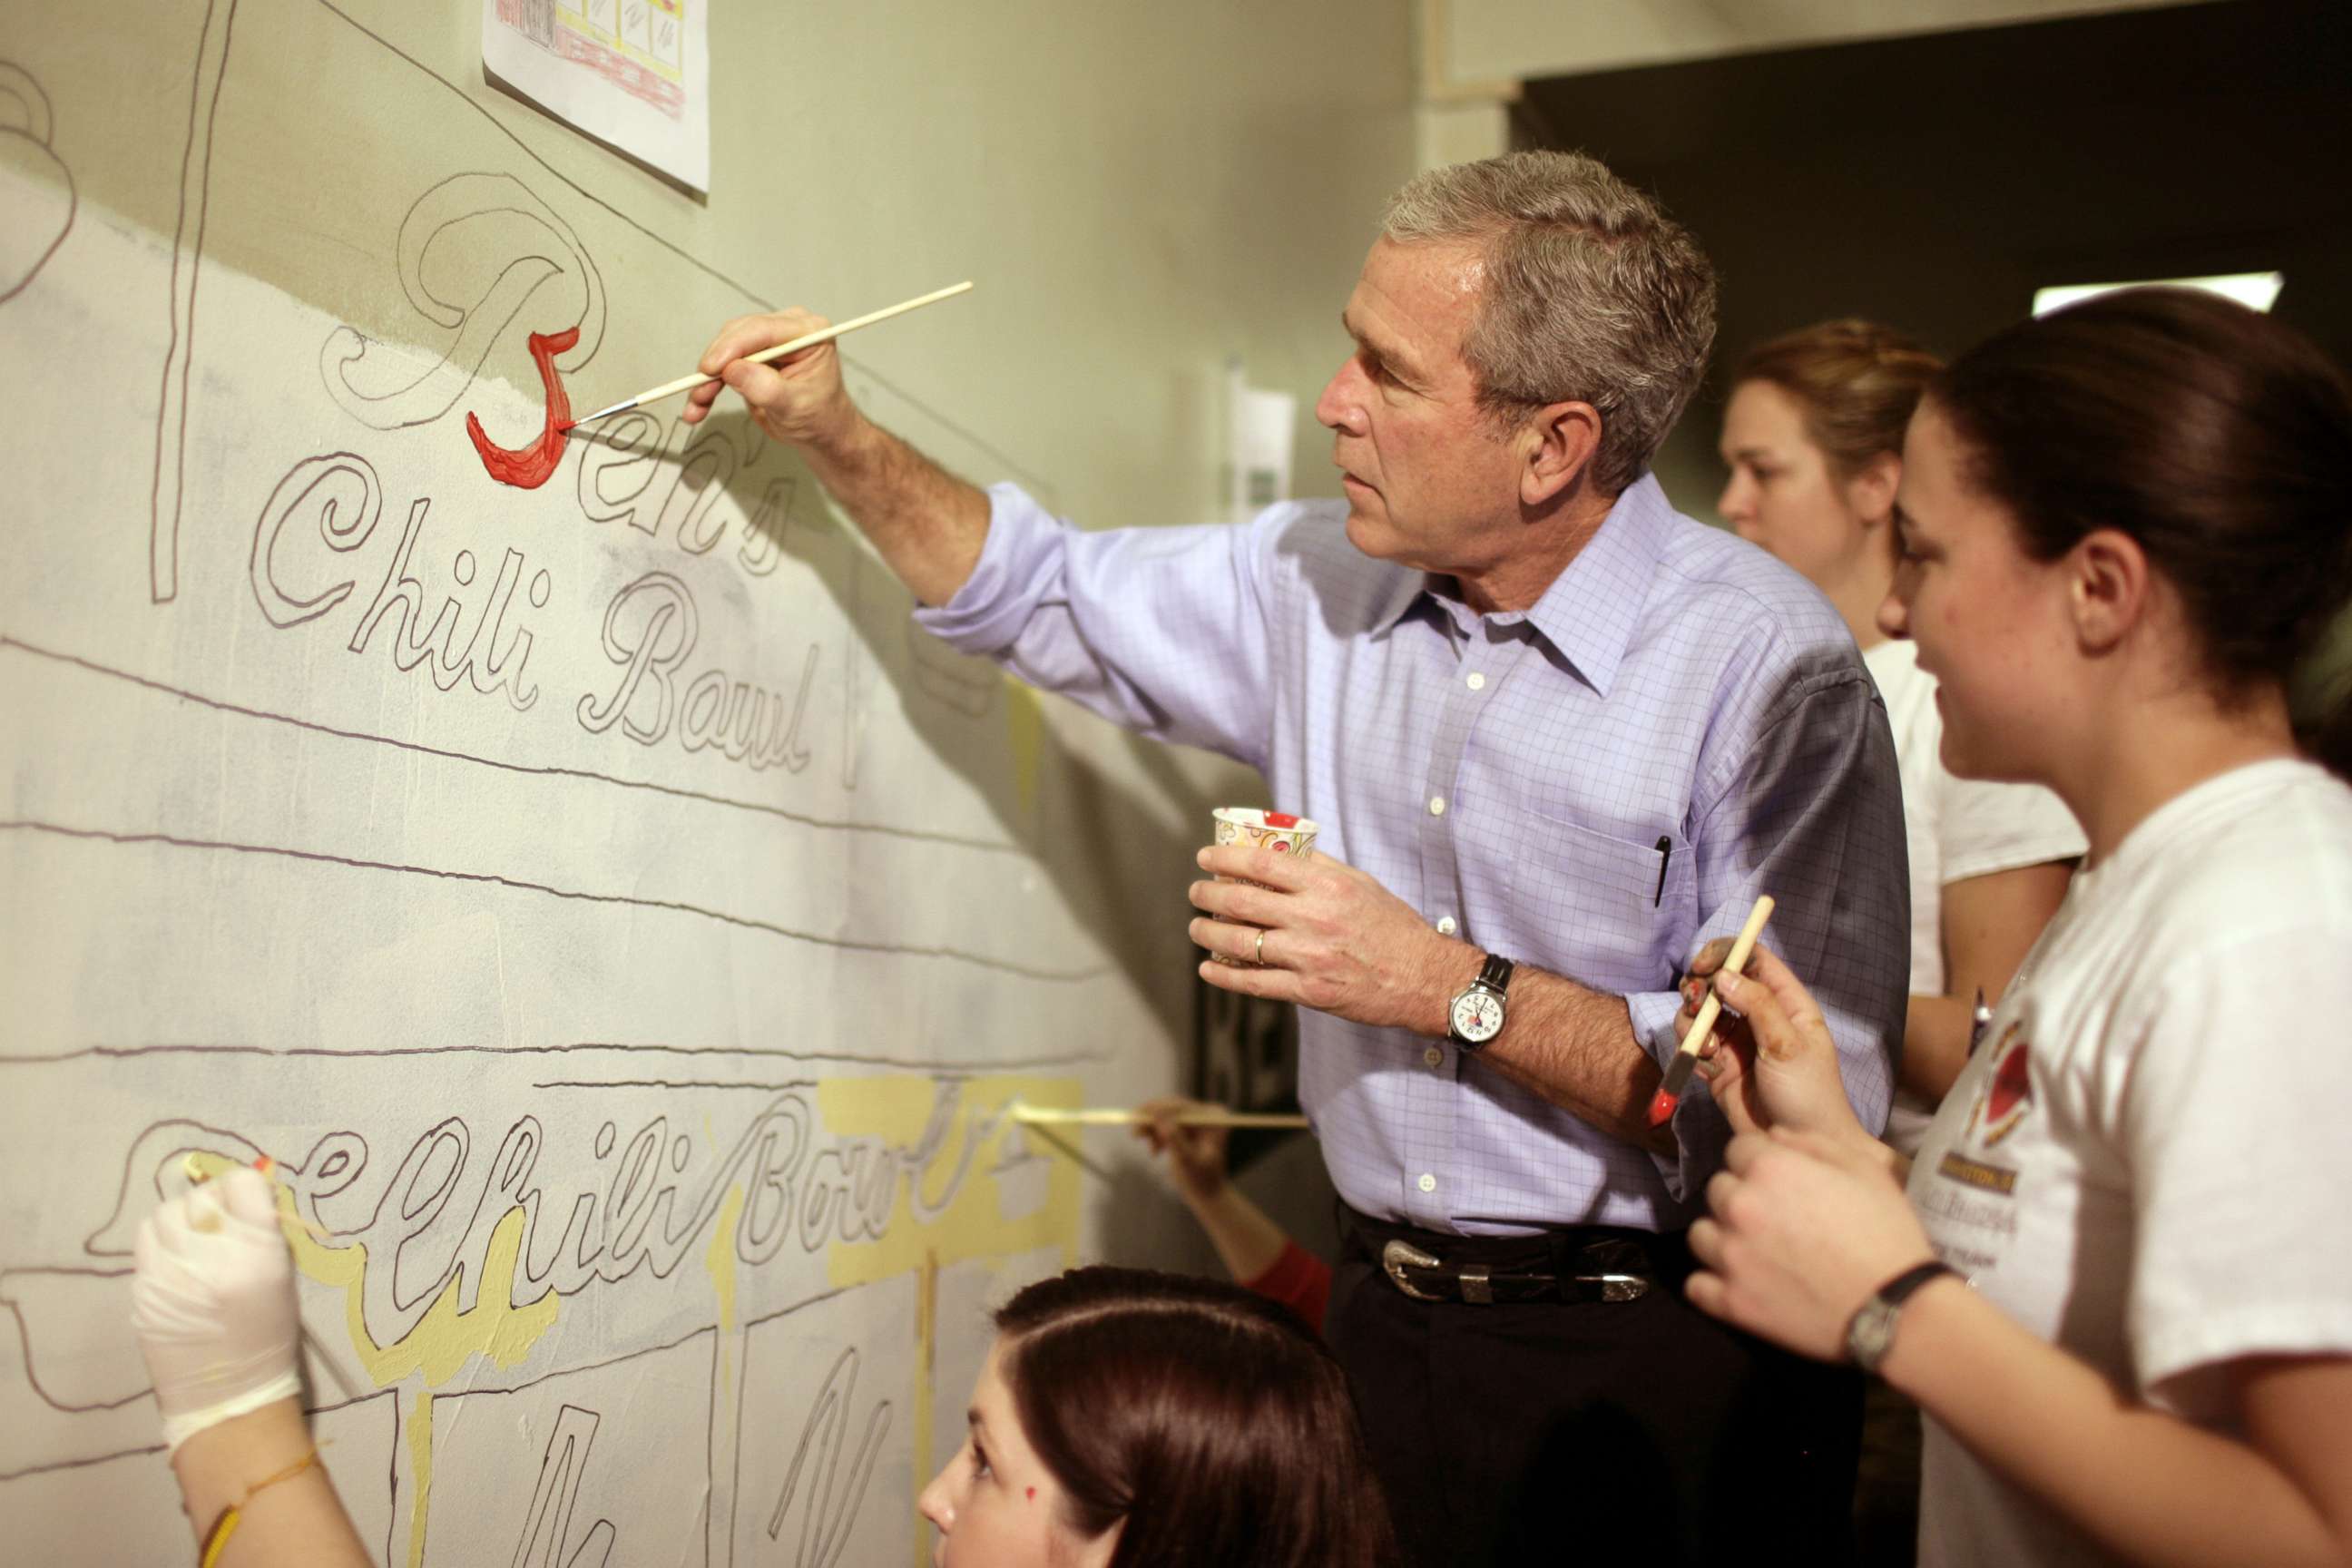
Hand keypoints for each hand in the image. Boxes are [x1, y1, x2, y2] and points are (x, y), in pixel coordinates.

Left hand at [132, 1166, 303, 1451]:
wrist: (229, 1395)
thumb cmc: (268, 1335)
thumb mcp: (283, 1277)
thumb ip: (263, 1232)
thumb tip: (243, 1193)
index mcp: (261, 1254)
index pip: (242, 1184)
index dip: (242, 1190)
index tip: (243, 1205)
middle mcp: (215, 1259)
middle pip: (199, 1197)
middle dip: (209, 1205)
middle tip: (215, 1225)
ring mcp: (173, 1276)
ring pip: (163, 1215)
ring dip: (179, 1221)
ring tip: (191, 1243)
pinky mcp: (143, 1292)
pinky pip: (146, 1246)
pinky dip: (161, 1247)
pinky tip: (176, 1266)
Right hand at [683, 308, 859, 447]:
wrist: (822, 433)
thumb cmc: (820, 419)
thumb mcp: (794, 406)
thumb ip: (765, 387)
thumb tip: (733, 369)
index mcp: (808, 334)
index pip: (763, 330)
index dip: (732, 346)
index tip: (710, 368)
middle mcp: (789, 329)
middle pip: (739, 334)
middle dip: (716, 363)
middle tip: (699, 390)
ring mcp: (770, 341)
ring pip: (726, 349)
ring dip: (708, 377)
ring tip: (697, 405)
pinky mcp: (755, 356)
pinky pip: (723, 364)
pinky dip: (710, 384)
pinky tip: (699, 406)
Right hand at [1133, 1097, 1230, 1207]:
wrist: (1206, 1195)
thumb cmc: (1200, 1180)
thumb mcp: (1187, 1161)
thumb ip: (1175, 1138)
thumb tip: (1160, 1119)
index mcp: (1214, 1118)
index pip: (1182, 1108)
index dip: (1158, 1111)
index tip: (1138, 1116)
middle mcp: (1207, 1114)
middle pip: (1172, 1109)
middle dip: (1151, 1119)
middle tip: (1133, 1130)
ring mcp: (1197, 1120)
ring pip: (1166, 1116)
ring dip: (1151, 1129)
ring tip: (1143, 1144)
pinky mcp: (1188, 1128)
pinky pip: (1165, 1124)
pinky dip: (1156, 1136)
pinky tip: (1155, 1152)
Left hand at [1189, 844, 1461, 1034]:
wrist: (1423, 978)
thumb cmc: (1393, 928)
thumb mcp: (1361, 884)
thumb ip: (1321, 867)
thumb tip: (1283, 849)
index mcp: (1326, 886)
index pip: (1261, 864)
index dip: (1224, 858)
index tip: (1206, 857)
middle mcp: (1313, 919)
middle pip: (1241, 902)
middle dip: (1207, 894)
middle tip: (1196, 891)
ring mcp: (1308, 957)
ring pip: (1240, 942)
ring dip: (1208, 933)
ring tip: (1198, 927)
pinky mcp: (1308, 991)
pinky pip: (1254, 983)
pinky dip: (1225, 975)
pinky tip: (1210, 968)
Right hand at [1676, 939, 1871, 1148]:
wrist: (1798, 1147)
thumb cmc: (1808, 1094)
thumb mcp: (1789, 1045)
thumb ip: (1758, 1005)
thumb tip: (1722, 976)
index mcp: (1787, 1003)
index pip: (1753, 959)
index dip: (1725, 954)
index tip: (1703, 966)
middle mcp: (1759, 1015)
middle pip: (1718, 980)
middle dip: (1701, 988)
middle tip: (1698, 1006)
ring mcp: (1737, 1040)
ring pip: (1700, 1011)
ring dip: (1694, 1022)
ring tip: (1708, 1045)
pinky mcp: (1718, 1065)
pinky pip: (1694, 1042)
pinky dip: (1694, 1049)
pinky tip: (1709, 1066)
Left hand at [1686, 1128, 1932, 1360]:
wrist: (1896, 1307)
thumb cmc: (1886, 1233)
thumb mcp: (1864, 1168)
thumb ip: (1811, 1141)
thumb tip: (1773, 1134)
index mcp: (1769, 1168)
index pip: (1737, 1150)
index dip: (1760, 1162)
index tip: (1782, 1182)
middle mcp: (1740, 1206)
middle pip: (1718, 1189)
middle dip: (1742, 1196)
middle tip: (1775, 1217)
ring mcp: (1731, 1256)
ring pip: (1700, 1233)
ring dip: (1722, 1236)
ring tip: (1754, 1249)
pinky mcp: (1731, 1302)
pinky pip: (1697, 1286)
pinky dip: (1713, 1284)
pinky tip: (1739, 1282)